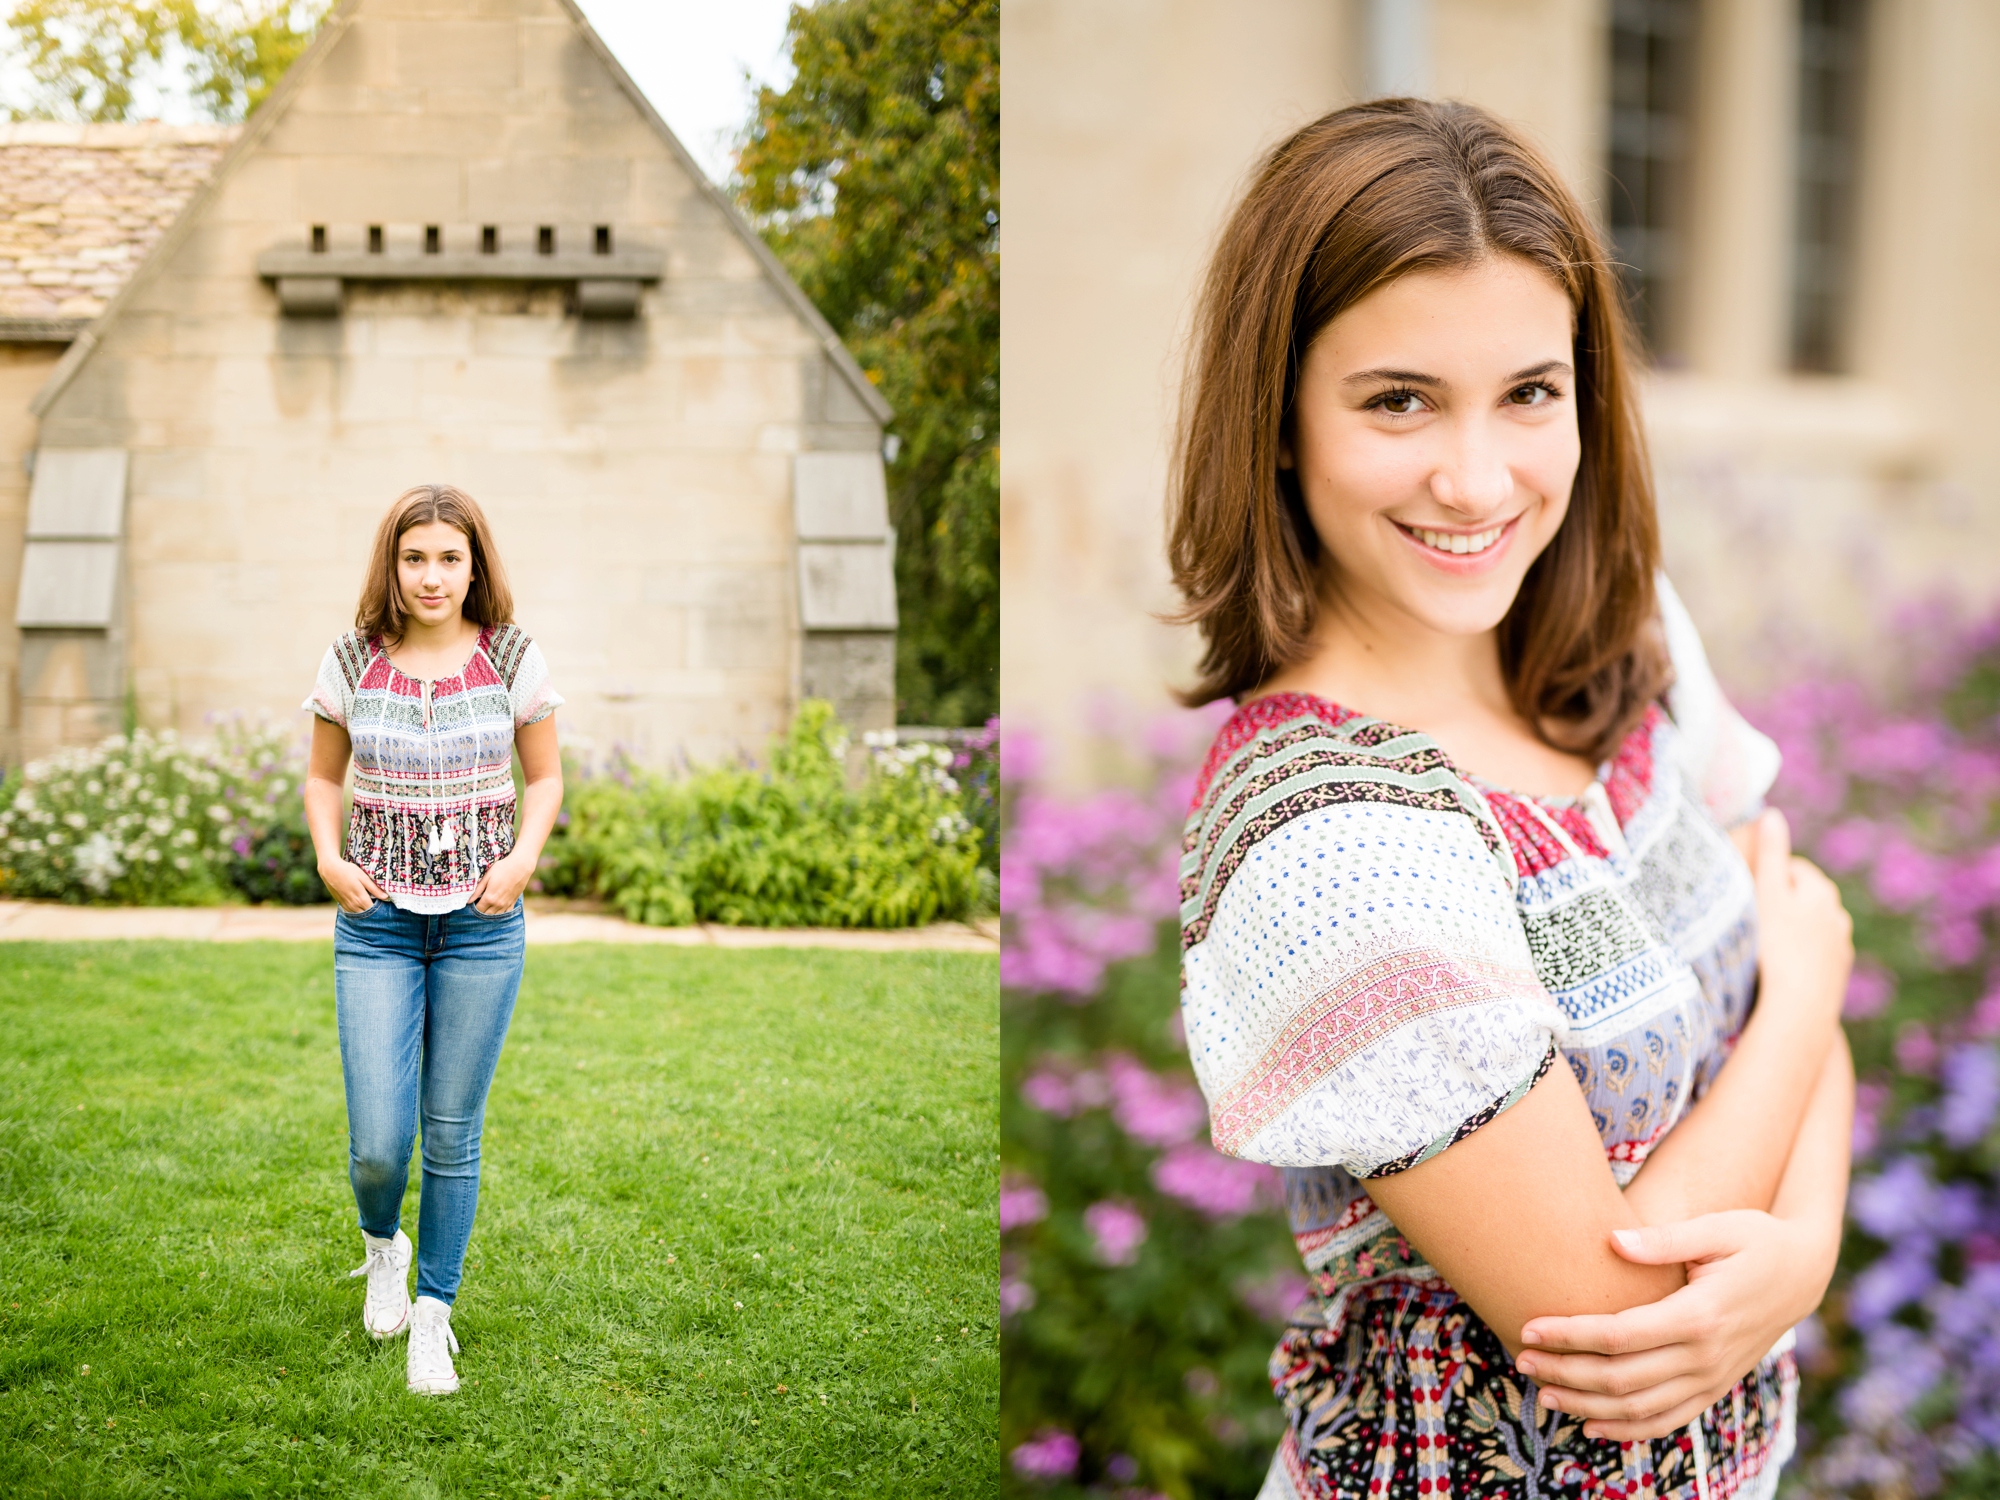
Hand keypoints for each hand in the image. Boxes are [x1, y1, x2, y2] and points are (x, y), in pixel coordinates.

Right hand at [321, 858, 385, 913]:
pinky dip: (356, 910)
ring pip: (357, 913)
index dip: (379, 908)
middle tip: (378, 905)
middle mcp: (353, 904)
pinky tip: (360, 906)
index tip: (384, 905)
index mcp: (360, 898)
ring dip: (364, 912)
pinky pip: (350, 911)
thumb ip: (374, 888)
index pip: (372, 910)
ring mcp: (345, 904)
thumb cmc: (348, 871)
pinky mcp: (340, 903)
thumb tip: (385, 897)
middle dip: (372, 911)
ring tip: (370, 906)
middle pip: (365, 913)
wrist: (329, 870)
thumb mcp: (363, 877)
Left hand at [469, 852, 529, 914]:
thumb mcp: (487, 877)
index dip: (474, 907)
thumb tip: (468, 901)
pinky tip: (497, 907)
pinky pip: (505, 912)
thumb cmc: (502, 869)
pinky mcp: (513, 902)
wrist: (521, 867)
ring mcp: (506, 904)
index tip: (472, 902)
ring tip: (487, 906)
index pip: (478, 909)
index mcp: (489, 897)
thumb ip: (478, 890)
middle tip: (479, 903)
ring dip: (490, 913)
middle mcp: (498, 904)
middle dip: (481, 911)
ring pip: (495, 915)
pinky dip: (500, 912)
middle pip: (486, 914)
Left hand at [1514, 1210, 1829, 1440]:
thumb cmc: (1756, 1239)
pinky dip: (1627, 1429)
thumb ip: (1665, 1239)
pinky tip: (1589, 1425)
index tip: (1528, 1326)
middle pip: (1621, 1378)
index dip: (1570, 1334)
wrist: (1804, 1274)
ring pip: (1639, 1408)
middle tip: (1521, 1358)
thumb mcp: (1719, 1228)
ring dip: (1586, 1405)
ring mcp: (1712, 1378)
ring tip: (1542, 1391)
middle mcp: (1705, 1356)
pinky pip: (1668, 1420)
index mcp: (1700, 1315)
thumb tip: (1611, 1240)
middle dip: (1565, 1371)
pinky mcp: (1715, 1387)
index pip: (1619, 1335)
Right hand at [1747, 809, 1852, 1031]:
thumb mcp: (1767, 893)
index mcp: (1821, 890)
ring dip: (1789, 929)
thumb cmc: (1777, 945)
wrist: (1801, 1006)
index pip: (1791, 868)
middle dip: (1779, 903)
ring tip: (1763, 947)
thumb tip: (1771, 814)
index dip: (1765, 877)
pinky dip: (1798, 954)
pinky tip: (1779, 968)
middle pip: (1801, 897)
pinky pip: (1812, 953)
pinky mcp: (1836, 973)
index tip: (1745, 894)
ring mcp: (1839, 946)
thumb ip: (1771, 853)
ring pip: (1807, 926)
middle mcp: (1837, 914)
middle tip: (1750, 920)